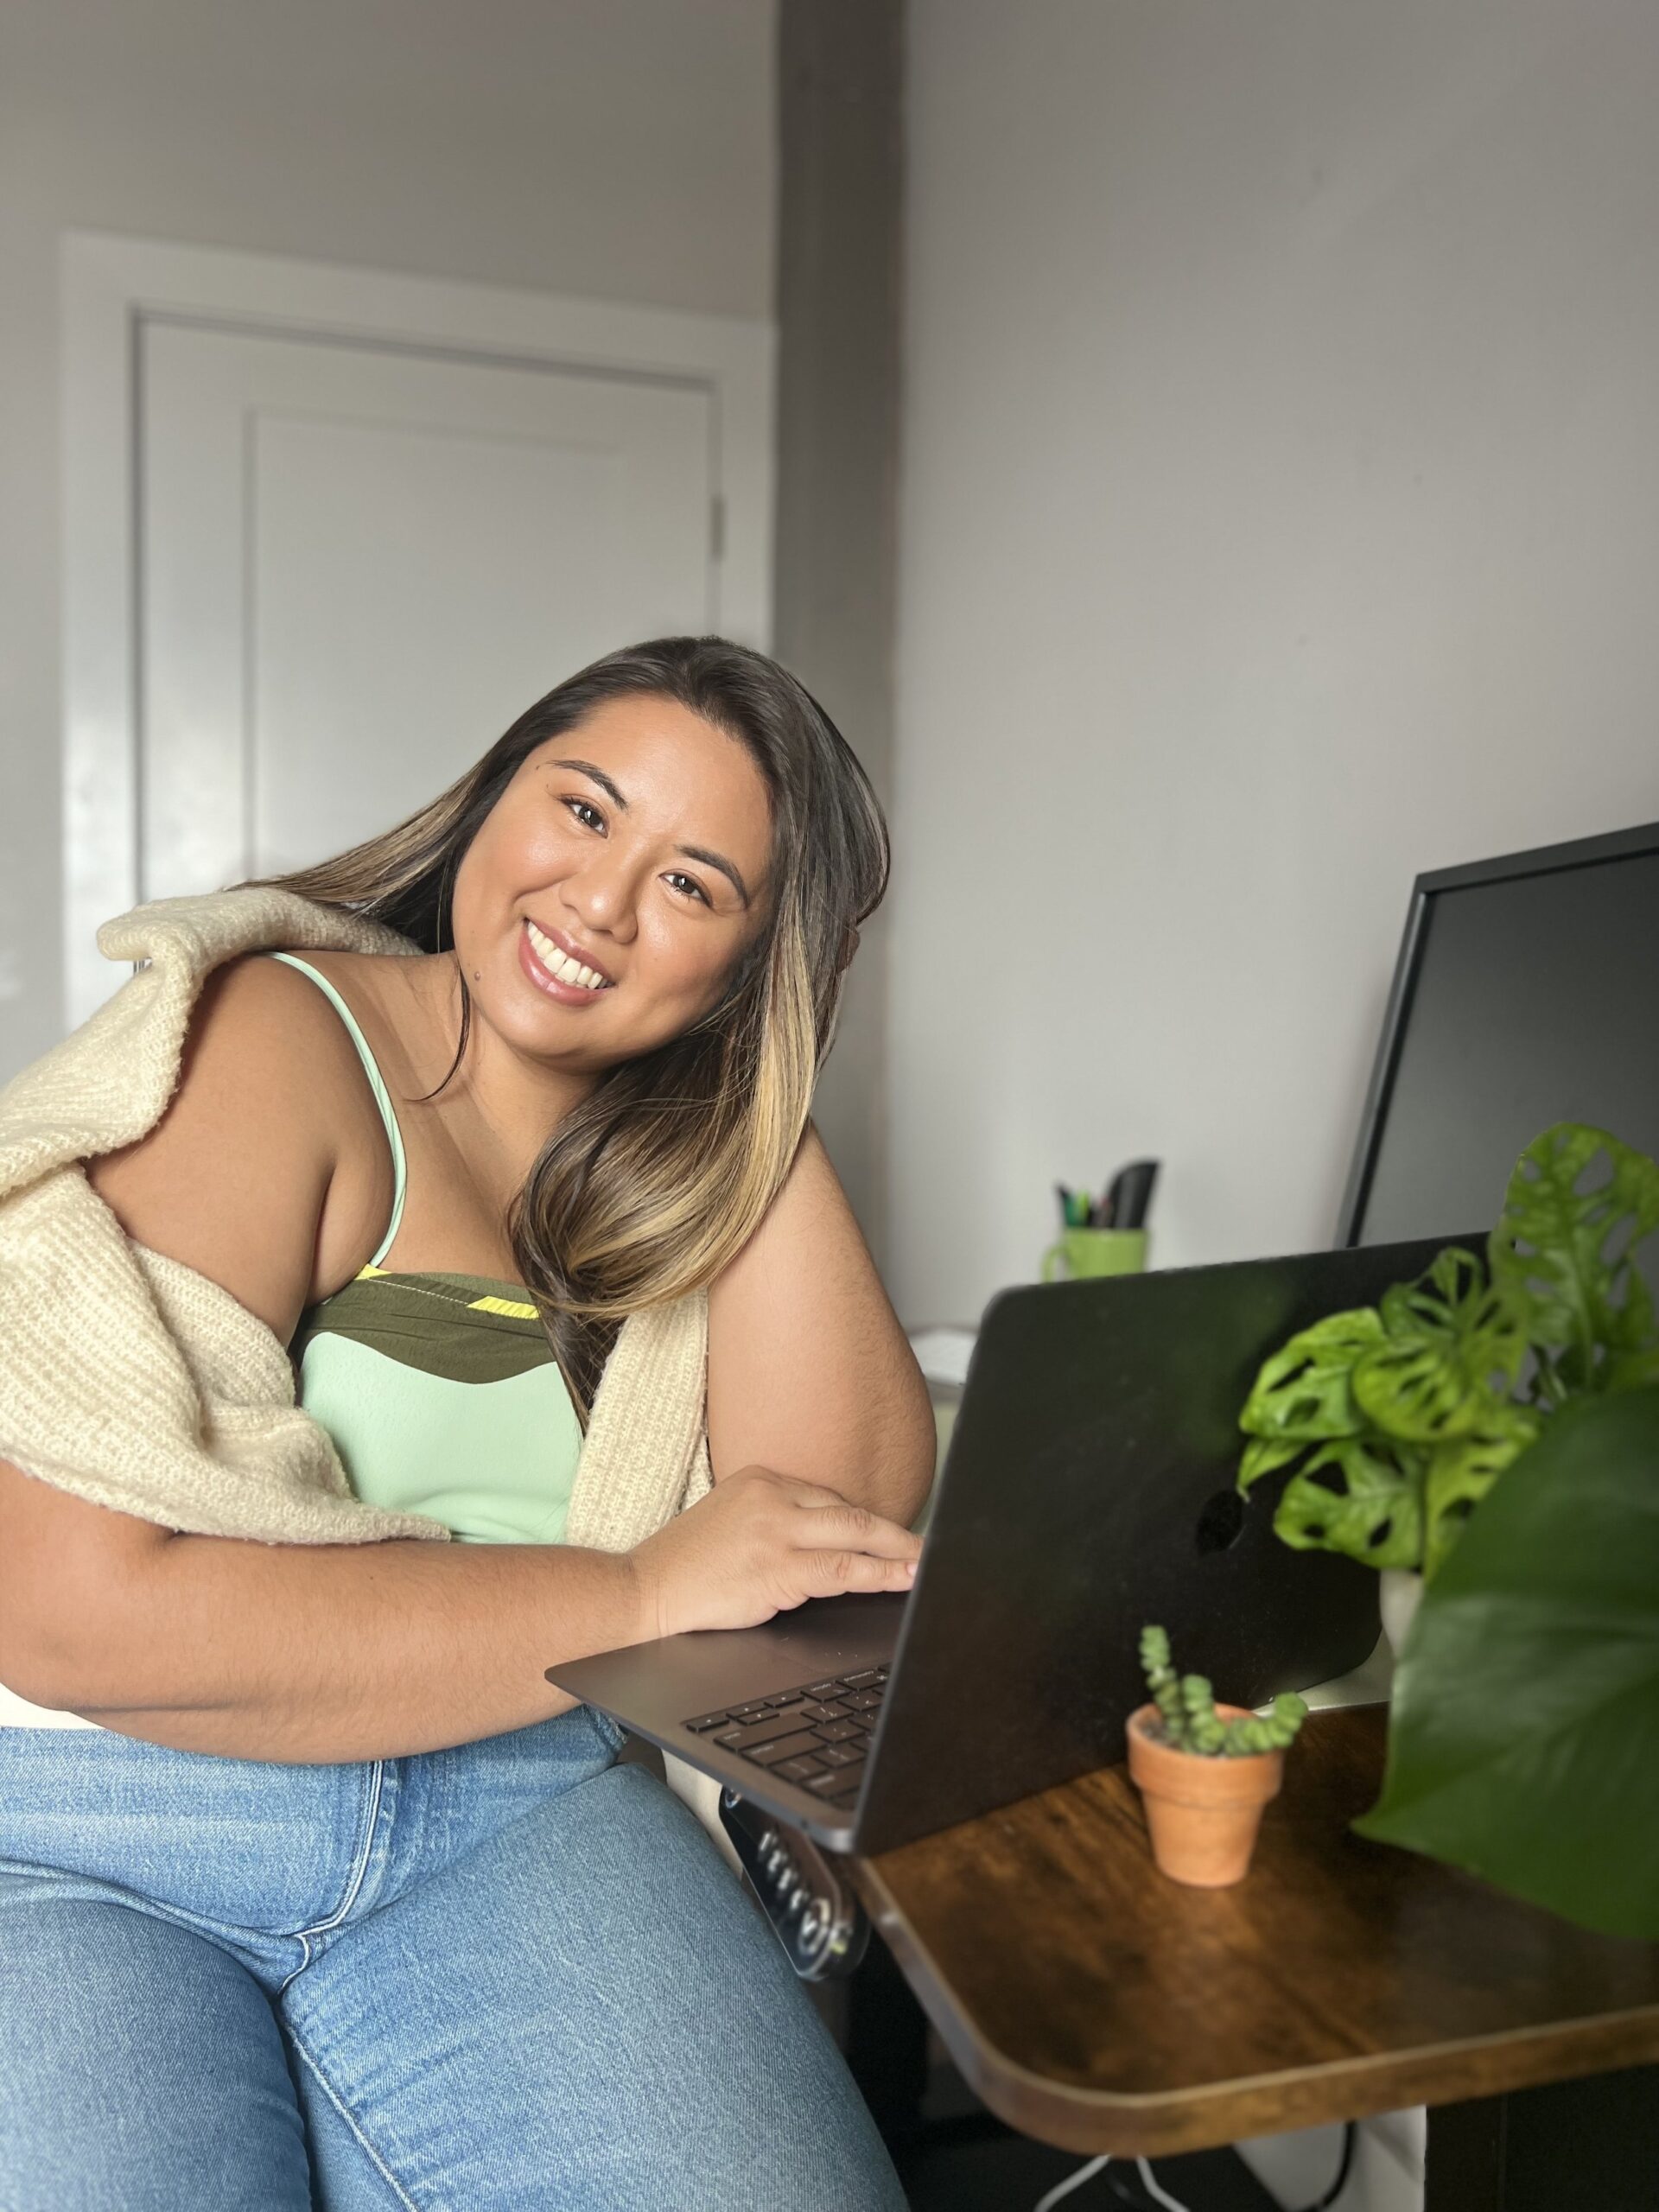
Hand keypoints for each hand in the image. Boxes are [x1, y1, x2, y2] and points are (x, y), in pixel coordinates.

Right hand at [628, 1465, 921, 1639]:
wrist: (644, 1590)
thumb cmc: (687, 1566)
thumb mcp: (733, 1521)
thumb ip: (778, 1521)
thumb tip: (832, 1542)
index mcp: (761, 1478)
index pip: (830, 1498)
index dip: (866, 1524)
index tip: (893, 1537)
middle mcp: (772, 1496)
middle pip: (852, 1511)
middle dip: (897, 1533)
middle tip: (930, 1546)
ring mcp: (776, 1530)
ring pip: (856, 1536)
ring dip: (900, 1553)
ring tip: (928, 1564)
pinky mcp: (777, 1567)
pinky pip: (843, 1571)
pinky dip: (880, 1576)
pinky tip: (901, 1580)